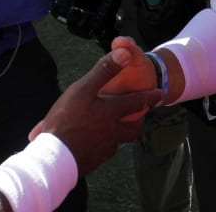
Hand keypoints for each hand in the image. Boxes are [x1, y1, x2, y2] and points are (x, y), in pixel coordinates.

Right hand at [32, 47, 162, 174]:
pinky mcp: (92, 161)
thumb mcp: (83, 89)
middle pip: (133, 128)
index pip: (138, 103)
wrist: (55, 158)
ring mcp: (103, 149)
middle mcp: (113, 132)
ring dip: (119, 133)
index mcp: (112, 113)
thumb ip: (104, 71)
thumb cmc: (67, 120)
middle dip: (138, 121)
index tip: (160, 94)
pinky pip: (103, 151)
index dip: (150, 97)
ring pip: (118, 140)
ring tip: (113, 128)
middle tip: (139, 116)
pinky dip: (102, 144)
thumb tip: (124, 53)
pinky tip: (92, 141)